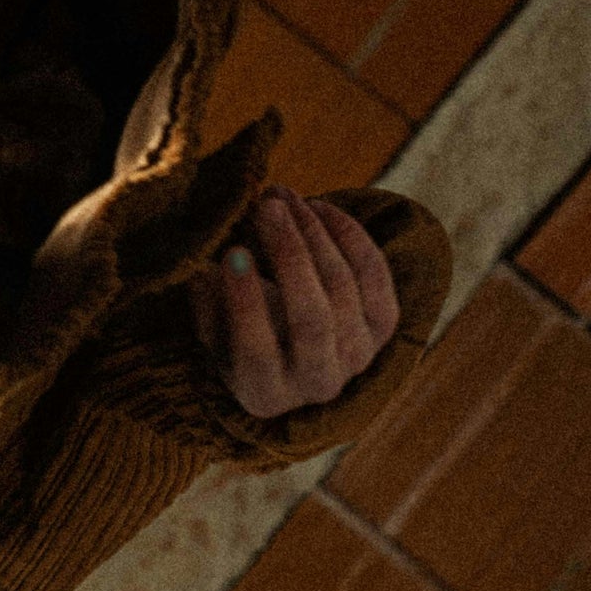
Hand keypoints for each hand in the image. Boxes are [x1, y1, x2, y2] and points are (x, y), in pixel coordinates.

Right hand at [188, 185, 400, 419]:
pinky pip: (374, 275)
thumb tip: (206, 263)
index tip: (232, 251)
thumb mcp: (210, 328)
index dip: (246, 301)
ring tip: (284, 197)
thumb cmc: (235, 334)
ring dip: (313, 233)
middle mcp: (317, 383)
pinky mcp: (383, 329)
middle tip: (266, 207)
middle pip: (311, 317)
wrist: (290, 352)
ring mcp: (357, 357)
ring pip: (344, 287)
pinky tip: (319, 208)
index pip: (256, 351)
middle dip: (289, 254)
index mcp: (263, 394)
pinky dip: (349, 235)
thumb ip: (206, 302)